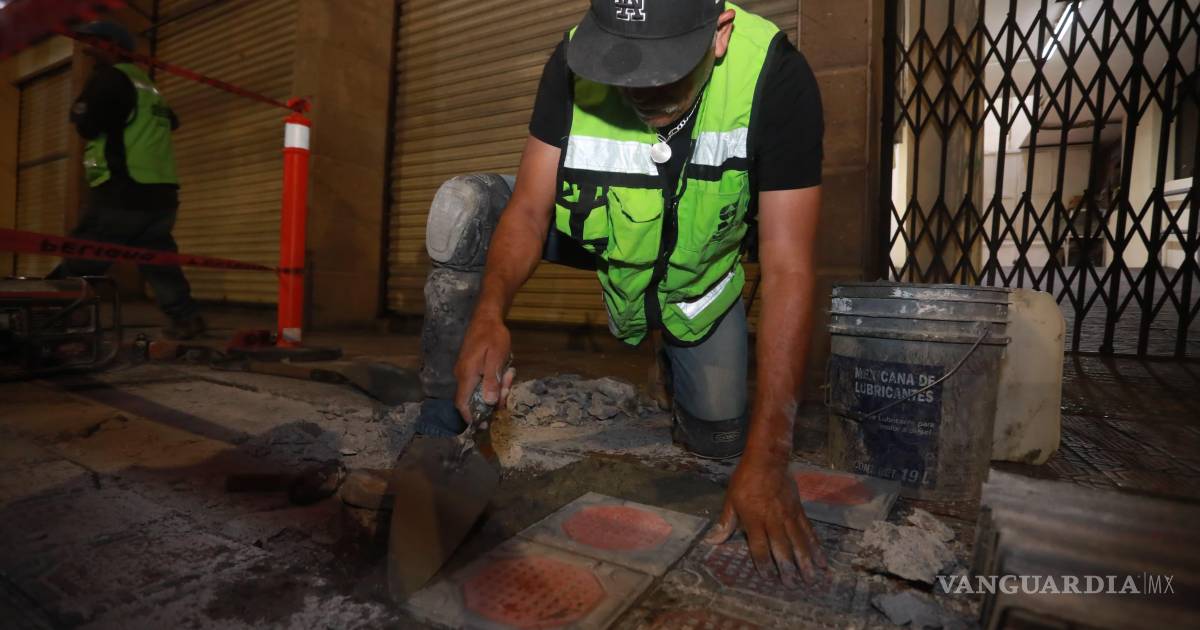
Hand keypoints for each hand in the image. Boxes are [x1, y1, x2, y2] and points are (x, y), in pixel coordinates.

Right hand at [453, 314, 515, 422]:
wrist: (487, 317)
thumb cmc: (493, 336)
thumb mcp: (497, 358)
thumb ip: (492, 380)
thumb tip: (489, 403)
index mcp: (467, 374)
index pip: (462, 403)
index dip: (470, 417)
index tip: (482, 426)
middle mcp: (462, 375)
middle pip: (474, 399)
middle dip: (493, 398)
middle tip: (509, 386)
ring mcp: (466, 371)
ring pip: (480, 390)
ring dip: (497, 387)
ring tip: (509, 371)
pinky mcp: (471, 367)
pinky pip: (482, 381)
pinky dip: (494, 380)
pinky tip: (504, 368)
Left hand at [705, 456, 826, 586]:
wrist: (767, 460)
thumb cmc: (745, 480)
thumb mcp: (731, 500)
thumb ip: (726, 522)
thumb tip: (712, 541)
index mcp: (754, 519)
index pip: (759, 546)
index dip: (763, 563)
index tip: (768, 578)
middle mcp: (773, 520)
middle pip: (781, 547)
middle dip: (787, 568)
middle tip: (793, 586)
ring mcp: (788, 516)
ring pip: (798, 542)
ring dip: (805, 561)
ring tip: (811, 579)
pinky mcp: (798, 510)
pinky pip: (808, 531)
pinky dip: (815, 546)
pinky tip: (821, 559)